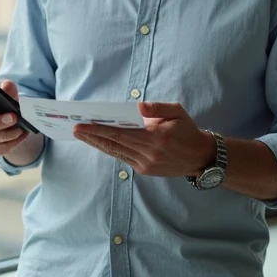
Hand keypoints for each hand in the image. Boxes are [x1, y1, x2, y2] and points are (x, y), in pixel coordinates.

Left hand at [73, 101, 216, 177]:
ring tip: (82, 135)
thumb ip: (157, 107)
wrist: (200, 157)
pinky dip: (109, 148)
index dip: (99, 130)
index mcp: (155, 139)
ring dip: (97, 144)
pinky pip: (123, 158)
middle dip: (92, 137)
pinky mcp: (145, 170)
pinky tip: (99, 141)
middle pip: (114, 145)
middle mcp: (148, 154)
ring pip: (115, 153)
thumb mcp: (177, 112)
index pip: (121, 133)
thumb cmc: (188, 131)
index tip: (83, 125)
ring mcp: (145, 165)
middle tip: (75, 129)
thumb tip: (138, 107)